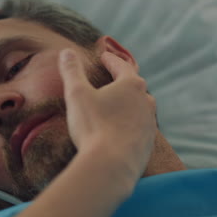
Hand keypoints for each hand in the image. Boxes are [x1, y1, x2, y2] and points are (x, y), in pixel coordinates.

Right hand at [58, 49, 156, 179]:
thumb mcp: (76, 94)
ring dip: (129, 102)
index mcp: (131, 85)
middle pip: (135, 85)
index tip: (104, 57)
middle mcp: (146, 101)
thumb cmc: (93, 126)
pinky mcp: (148, 142)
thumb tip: (66, 51)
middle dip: (123, 80)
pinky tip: (121, 129)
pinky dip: (130, 123)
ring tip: (118, 104)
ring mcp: (149, 123)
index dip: (110, 60)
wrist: (111, 164)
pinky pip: (139, 126)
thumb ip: (71, 71)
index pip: (121, 66)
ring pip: (140, 106)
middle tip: (113, 77)